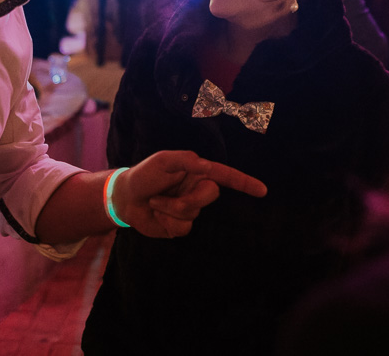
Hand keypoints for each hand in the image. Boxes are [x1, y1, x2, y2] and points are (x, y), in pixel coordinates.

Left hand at [113, 151, 266, 237]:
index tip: (262, 190)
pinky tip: (156, 214)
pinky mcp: (180, 226)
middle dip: (186, 198)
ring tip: (154, 202)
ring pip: (193, 213)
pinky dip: (166, 221)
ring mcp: (191, 209)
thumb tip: (207, 167)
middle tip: (160, 196)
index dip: (245, 183)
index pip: (226, 177)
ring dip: (169, 209)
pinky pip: (182, 228)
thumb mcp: (163, 161)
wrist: (126, 198)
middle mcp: (197, 190)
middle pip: (210, 196)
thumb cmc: (145, 175)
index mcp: (198, 172)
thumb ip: (185, 160)